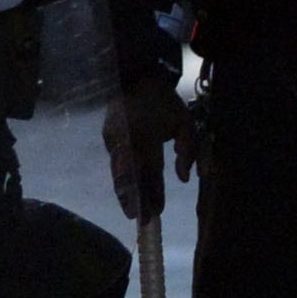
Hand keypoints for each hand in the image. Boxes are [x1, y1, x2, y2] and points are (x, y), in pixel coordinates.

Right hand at [105, 54, 195, 217]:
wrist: (136, 76)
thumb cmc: (164, 101)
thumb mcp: (184, 121)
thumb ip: (188, 150)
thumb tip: (183, 178)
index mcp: (146, 135)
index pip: (150, 170)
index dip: (153, 192)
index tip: (156, 213)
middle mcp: (125, 139)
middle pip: (128, 176)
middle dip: (134, 199)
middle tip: (139, 220)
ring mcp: (113, 139)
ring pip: (119, 171)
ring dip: (125, 192)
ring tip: (131, 211)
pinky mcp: (108, 138)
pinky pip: (117, 163)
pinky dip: (122, 178)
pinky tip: (128, 192)